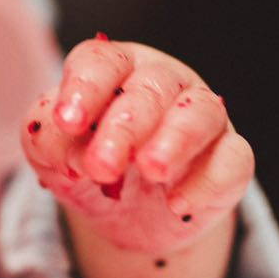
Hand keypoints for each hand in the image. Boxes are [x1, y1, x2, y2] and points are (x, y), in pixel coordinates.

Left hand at [21, 35, 254, 255]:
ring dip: (174, 140)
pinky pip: (232, 160)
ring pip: (199, 112)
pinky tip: (176, 204)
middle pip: (148, 89)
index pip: (101, 61)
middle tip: (100, 166)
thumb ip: (46, 138)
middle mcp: (163, 82)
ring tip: (150, 170)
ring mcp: (203, 117)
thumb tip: (64, 143)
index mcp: (115, 68)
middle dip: (123, 128)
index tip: (67, 121)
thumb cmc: (87, 162)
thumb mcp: (52, 154)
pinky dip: (205, 181)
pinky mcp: (230, 158)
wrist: (125, 216)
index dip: (84, 88)